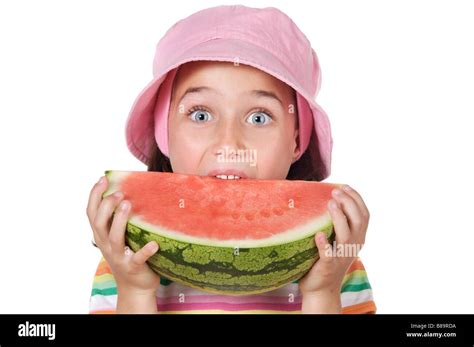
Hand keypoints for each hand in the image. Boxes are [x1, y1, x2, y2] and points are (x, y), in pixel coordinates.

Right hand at [86, 176, 160, 294]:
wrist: (135, 286)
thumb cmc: (129, 254)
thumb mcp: (118, 236)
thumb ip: (118, 219)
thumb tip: (128, 191)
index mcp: (101, 235)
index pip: (91, 213)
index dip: (94, 195)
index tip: (102, 179)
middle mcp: (106, 245)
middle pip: (99, 223)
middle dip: (107, 206)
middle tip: (119, 193)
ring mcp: (119, 257)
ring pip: (114, 238)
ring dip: (119, 221)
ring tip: (128, 205)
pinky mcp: (133, 267)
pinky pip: (138, 258)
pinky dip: (145, 251)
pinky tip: (154, 243)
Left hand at [299, 185, 369, 310]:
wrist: (322, 288)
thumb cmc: (326, 258)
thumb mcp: (337, 239)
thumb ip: (338, 223)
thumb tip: (329, 197)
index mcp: (357, 238)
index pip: (364, 215)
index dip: (357, 198)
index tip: (346, 186)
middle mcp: (353, 246)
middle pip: (358, 221)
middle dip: (348, 203)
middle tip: (335, 192)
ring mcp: (341, 256)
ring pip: (346, 235)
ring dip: (339, 218)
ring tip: (330, 203)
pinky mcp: (328, 266)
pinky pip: (328, 254)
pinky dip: (324, 244)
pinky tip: (319, 234)